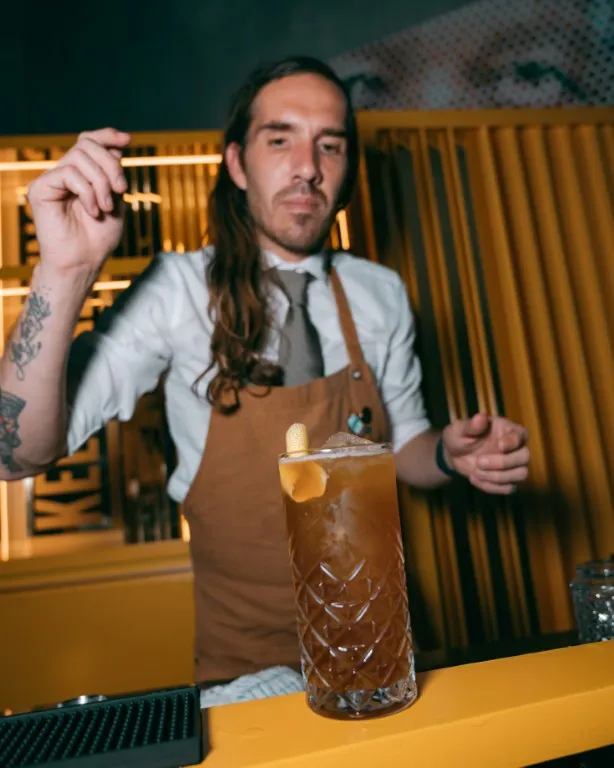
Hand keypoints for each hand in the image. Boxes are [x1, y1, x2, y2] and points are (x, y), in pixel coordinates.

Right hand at [27, 128, 130, 276]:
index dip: (107, 136)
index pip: (90, 141)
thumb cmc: (99, 237)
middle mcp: (65, 173)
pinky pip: (69, 173)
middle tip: (121, 190)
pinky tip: (93, 211)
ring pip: (79, 156)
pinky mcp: (40, 188)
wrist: (84, 262)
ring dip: (101, 182)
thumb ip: (114, 174)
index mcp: (83, 174)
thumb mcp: (116, 200)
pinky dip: (87, 192)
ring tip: (106, 207)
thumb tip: (117, 144)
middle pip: (87, 144)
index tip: (127, 141)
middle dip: (111, 165)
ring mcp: (52, 179)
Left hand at [442, 413, 529, 494]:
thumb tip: (481, 416)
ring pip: (521, 474)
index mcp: (508, 430)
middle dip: (502, 463)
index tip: (498, 445)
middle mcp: (515, 447)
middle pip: (524, 457)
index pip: (521, 435)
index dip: (512, 442)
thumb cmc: (459, 437)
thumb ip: (471, 425)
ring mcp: (513, 465)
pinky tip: (474, 478)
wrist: (454, 455)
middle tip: (479, 462)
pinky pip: (509, 488)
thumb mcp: (460, 430)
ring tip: (475, 472)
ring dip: (497, 477)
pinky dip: (491, 486)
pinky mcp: (508, 480)